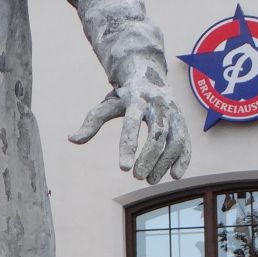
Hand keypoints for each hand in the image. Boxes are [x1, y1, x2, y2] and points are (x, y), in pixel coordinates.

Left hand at [70, 76, 190, 184]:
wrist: (149, 75)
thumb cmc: (124, 96)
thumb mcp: (107, 105)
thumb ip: (92, 122)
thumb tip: (72, 139)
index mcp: (136, 99)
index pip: (132, 124)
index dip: (128, 146)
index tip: (123, 169)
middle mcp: (158, 105)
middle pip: (157, 135)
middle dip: (149, 158)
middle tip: (137, 177)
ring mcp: (173, 113)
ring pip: (174, 140)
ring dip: (164, 163)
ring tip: (150, 180)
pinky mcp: (182, 121)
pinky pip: (186, 141)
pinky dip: (183, 159)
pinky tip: (175, 175)